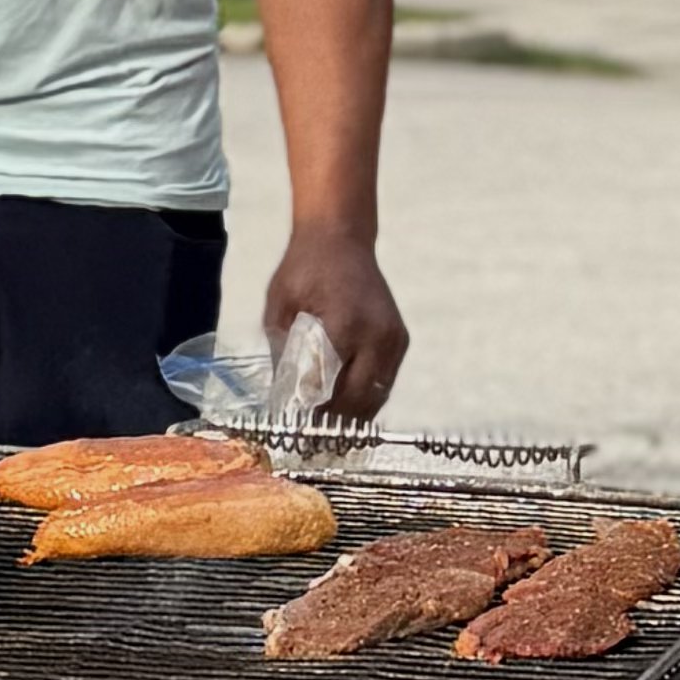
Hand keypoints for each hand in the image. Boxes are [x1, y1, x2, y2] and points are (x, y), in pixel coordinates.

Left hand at [265, 225, 405, 426]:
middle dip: (331, 424)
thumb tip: (284, 400)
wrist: (340, 238)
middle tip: (308, 441)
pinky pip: (383, 383)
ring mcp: (393, 340)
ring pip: (375, 397)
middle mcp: (377, 336)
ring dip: (350, 417)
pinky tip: (342, 410)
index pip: (328, 386)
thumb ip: (285, 354)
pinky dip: (364, 400)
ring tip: (324, 432)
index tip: (292, 433)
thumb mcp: (280, 309)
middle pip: (356, 400)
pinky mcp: (400, 342)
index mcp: (345, 325)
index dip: (310, 414)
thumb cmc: (304, 269)